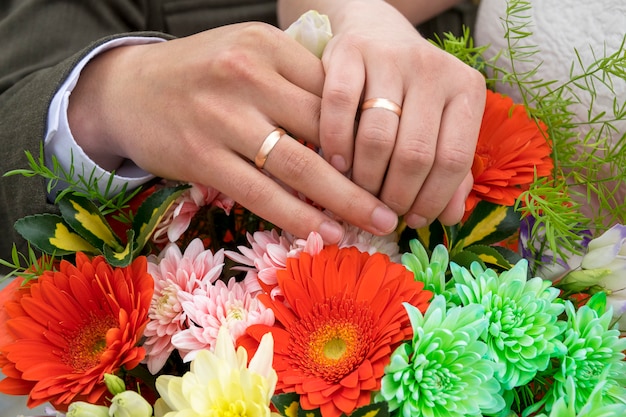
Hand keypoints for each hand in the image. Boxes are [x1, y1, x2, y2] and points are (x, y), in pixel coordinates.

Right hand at [68, 22, 398, 243]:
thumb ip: (296, 79)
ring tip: (376, 223)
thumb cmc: (201, 75)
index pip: (334, 94)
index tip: (392, 164)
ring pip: (301, 167)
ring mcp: (222, 117)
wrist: (127, 89)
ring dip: (345, 201)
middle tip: (398, 201)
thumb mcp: (248, 55)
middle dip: (368, 172)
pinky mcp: (202, 156)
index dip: (368, 134)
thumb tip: (353, 126)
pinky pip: (262, 193)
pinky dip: (299, 217)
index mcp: (268, 46)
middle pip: (326, 131)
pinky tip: (326, 232)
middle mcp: (248, 76)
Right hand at [315, 0, 485, 227]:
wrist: (376, 31)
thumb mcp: (439, 123)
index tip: (414, 219)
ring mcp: (391, 58)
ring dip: (365, 178)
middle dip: (396, 196)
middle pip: (415, 154)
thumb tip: (449, 217)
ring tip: (360, 193)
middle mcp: (434, 69)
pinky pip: (339, 107)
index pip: (454, 159)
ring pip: (378, 137)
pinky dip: (337, 144)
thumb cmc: (410, 91)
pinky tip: (337, 163)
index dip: (432, 199)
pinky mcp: (350, 52)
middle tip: (382, 211)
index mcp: (466, 90)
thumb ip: (450, 170)